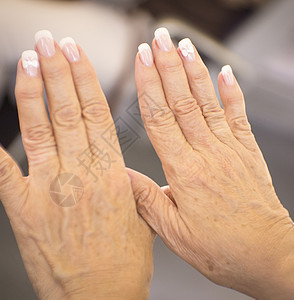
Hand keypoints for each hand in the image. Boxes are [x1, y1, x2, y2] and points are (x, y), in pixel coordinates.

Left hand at [0, 31, 153, 298]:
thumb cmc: (122, 265)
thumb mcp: (142, 216)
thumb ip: (131, 186)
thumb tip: (123, 166)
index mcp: (112, 174)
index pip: (97, 113)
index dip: (85, 79)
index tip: (76, 53)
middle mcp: (80, 175)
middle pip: (68, 111)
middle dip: (57, 70)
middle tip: (49, 41)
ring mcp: (49, 189)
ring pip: (38, 129)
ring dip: (30, 91)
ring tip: (27, 60)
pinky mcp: (23, 209)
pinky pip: (0, 169)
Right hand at [129, 28, 293, 298]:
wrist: (268, 257)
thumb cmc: (222, 249)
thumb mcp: (174, 234)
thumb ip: (146, 201)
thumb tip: (121, 176)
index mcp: (185, 173)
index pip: (160, 119)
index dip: (149, 86)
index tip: (141, 60)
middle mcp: (208, 154)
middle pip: (182, 102)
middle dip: (168, 66)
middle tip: (159, 40)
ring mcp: (230, 150)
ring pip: (207, 103)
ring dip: (195, 71)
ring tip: (184, 46)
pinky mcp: (247, 153)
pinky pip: (238, 117)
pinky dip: (232, 93)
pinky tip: (225, 74)